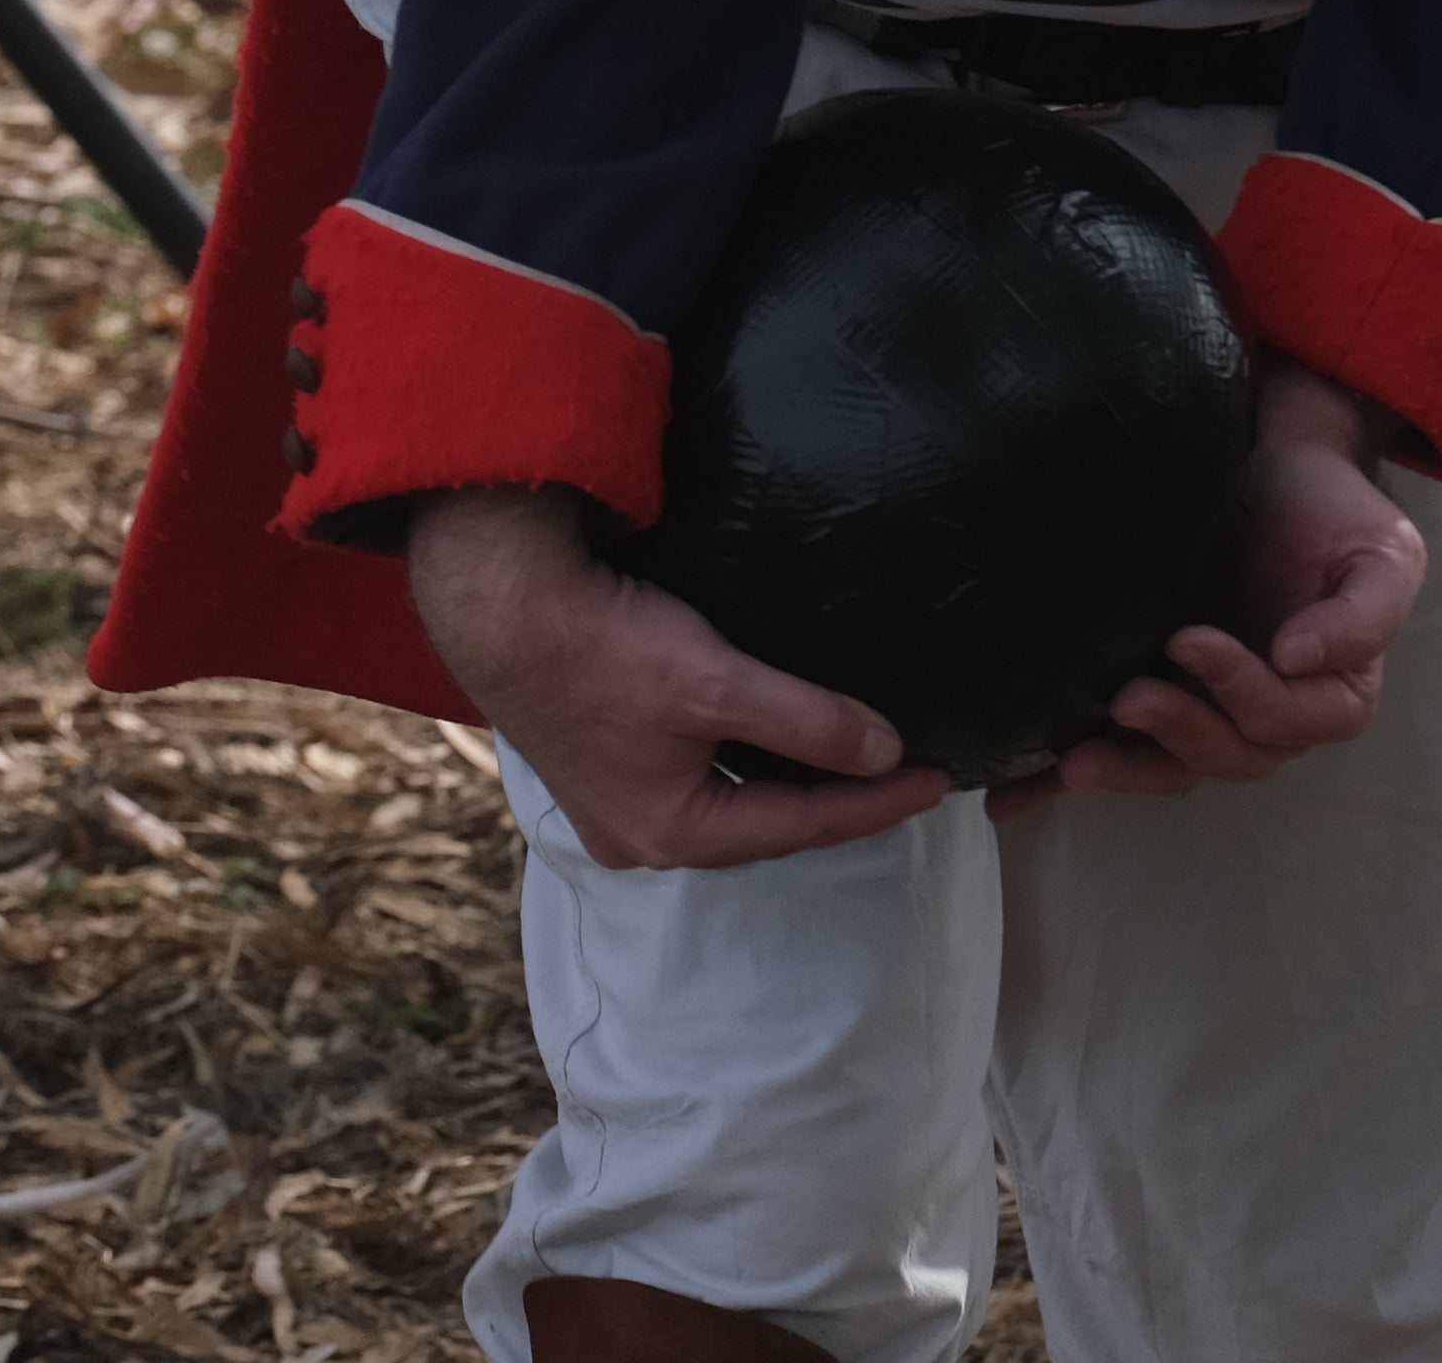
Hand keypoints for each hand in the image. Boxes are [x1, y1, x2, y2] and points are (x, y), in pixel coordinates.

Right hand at [403, 488, 956, 872]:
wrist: (500, 605)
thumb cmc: (603, 647)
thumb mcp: (717, 683)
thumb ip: (806, 722)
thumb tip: (884, 752)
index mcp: (673, 834)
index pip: (804, 827)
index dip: (878, 803)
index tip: (940, 780)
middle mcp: (642, 835)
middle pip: (765, 825)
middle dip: (836, 802)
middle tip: (906, 774)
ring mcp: (617, 802)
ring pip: (731, 802)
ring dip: (790, 783)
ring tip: (856, 759)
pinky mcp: (605, 760)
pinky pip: (698, 775)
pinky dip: (747, 761)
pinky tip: (773, 735)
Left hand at [1010, 365, 1427, 800]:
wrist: (1277, 464)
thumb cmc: (1334, 510)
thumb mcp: (1383, 554)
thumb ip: (1365, 614)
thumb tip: (1300, 659)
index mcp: (1329, 696)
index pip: (1285, 721)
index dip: (1239, 693)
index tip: (1191, 640)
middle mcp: (1264, 715)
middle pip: (1226, 756)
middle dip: (1177, 733)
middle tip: (1130, 697)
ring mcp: (1202, 708)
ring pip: (1169, 768)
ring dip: (1124, 770)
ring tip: (1074, 761)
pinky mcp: (1148, 691)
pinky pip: (1108, 750)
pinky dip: (1055, 785)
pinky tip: (1009, 801)